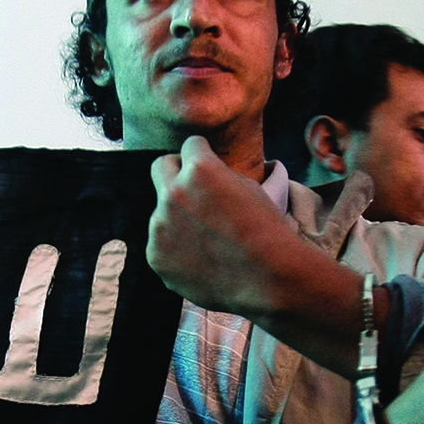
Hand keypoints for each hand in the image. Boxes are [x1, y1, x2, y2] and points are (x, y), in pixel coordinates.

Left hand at [147, 136, 311, 317]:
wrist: (268, 279)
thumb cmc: (265, 231)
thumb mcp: (247, 187)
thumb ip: (217, 175)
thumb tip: (201, 176)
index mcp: (199, 169)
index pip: (190, 144)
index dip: (203, 154)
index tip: (208, 165)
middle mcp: (172, 193)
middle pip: (161, 166)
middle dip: (177, 172)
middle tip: (194, 190)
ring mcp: (159, 227)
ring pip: (161, 211)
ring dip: (178, 217)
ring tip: (207, 239)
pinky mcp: (156, 256)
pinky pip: (160, 243)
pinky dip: (175, 248)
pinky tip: (201, 260)